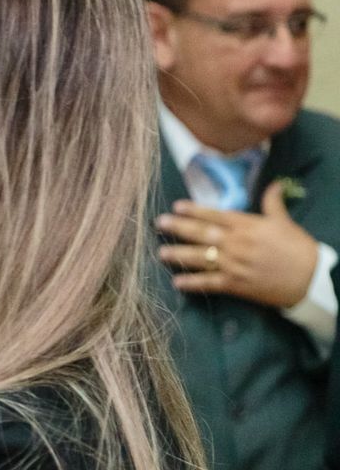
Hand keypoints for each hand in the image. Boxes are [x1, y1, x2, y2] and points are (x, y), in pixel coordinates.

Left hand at [156, 181, 319, 306]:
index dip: (195, 210)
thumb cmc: (298, 248)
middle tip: (159, 224)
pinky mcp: (236, 285)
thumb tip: (274, 184)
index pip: (215, 215)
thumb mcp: (284, 222)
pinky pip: (209, 283)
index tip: (176, 207)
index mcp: (248, 226)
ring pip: (201, 258)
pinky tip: (177, 282)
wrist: (311, 278)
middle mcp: (237, 243)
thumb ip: (273, 203)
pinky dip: (193, 283)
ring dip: (179, 255)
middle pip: (202, 234)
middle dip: (179, 228)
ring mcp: (234, 265)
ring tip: (161, 253)